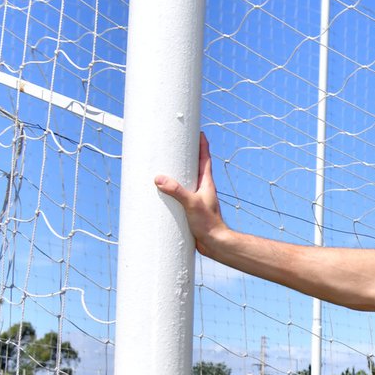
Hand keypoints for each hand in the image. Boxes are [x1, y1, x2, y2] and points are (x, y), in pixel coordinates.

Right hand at [154, 132, 226, 255]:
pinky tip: (161, 192)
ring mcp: (196, 198)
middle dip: (185, 155)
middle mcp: (201, 188)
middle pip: (193, 166)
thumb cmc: (209, 224)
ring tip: (162, 165)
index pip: (204, 158)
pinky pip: (179, 195)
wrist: (215, 244)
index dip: (202, 144)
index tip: (198, 131)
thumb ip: (177, 191)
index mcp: (206, 183)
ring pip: (185, 181)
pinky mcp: (189, 209)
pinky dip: (171, 190)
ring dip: (176, 173)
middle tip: (174, 144)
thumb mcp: (191, 204)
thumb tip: (159, 178)